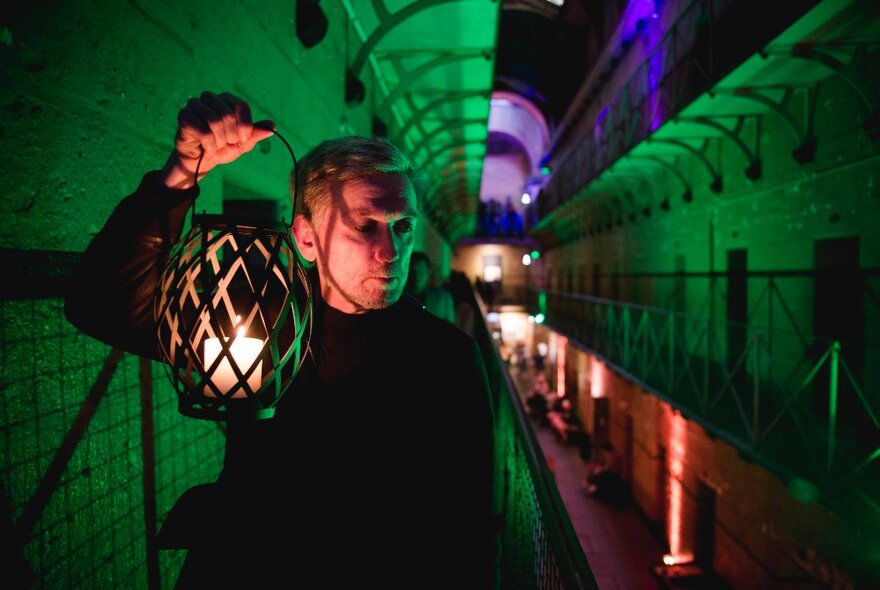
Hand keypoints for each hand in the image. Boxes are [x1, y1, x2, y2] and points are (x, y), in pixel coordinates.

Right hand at [160, 91, 274, 188]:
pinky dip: (209, 144)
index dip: (245, 126)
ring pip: (215, 121)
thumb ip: (255, 134)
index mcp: (226, 100)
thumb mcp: (242, 143)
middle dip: (231, 136)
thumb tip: (273, 126)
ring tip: (216, 145)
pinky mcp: (184, 116)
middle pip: (228, 114)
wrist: (201, 161)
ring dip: (219, 141)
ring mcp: (195, 105)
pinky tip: (206, 148)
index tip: (242, 139)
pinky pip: (203, 131)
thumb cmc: (222, 148)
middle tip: (226, 143)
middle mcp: (210, 98)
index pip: (241, 106)